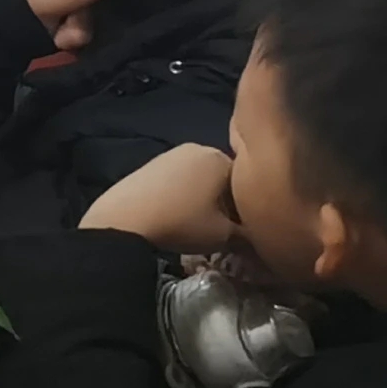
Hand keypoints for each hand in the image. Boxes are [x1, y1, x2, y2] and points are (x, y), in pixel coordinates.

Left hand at [80, 140, 240, 253]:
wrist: (124, 218)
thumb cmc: (181, 222)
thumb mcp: (224, 236)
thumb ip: (250, 236)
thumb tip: (261, 240)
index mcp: (220, 158)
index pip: (248, 184)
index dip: (249, 210)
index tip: (242, 231)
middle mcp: (198, 147)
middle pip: (224, 179)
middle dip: (227, 203)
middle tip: (221, 229)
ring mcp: (171, 153)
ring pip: (201, 179)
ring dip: (205, 199)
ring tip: (197, 224)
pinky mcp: (151, 163)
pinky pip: (179, 179)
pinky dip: (184, 195)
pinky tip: (176, 214)